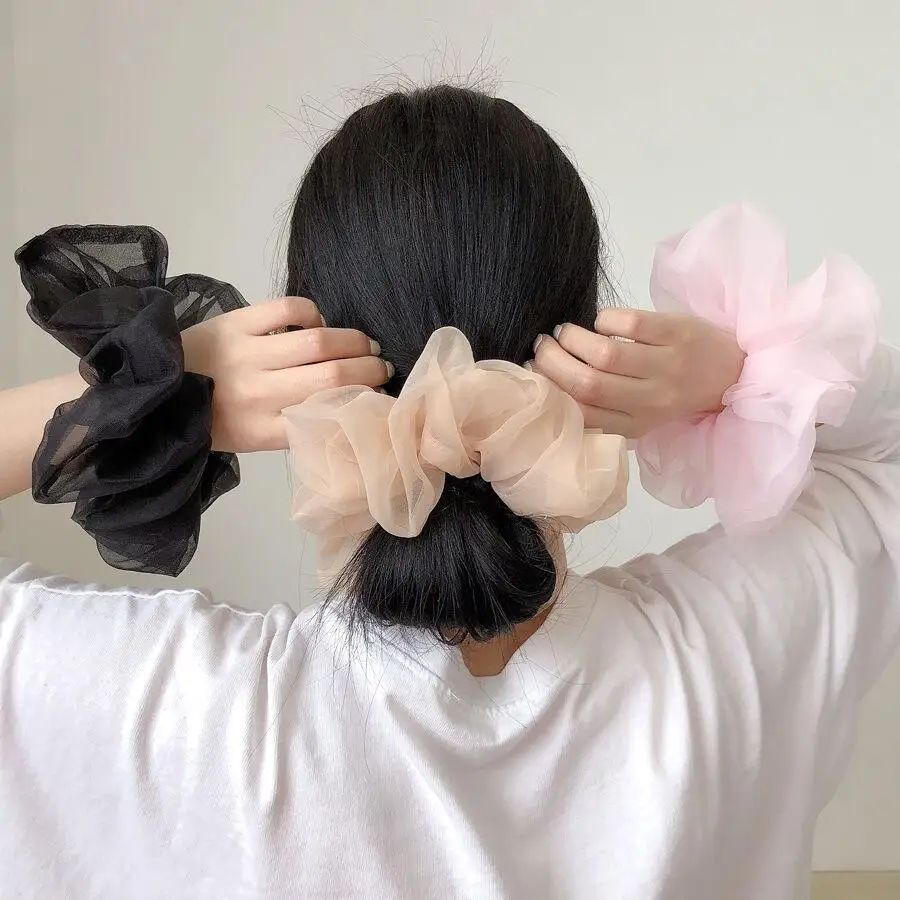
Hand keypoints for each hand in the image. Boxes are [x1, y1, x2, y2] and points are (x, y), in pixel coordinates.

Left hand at [181, 297, 390, 452]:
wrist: (153, 390)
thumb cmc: (208, 419)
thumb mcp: (250, 439)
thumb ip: (291, 427)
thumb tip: (343, 406)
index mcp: (263, 431)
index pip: (325, 417)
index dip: (360, 406)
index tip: (378, 400)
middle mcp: (259, 394)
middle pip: (332, 377)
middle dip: (369, 370)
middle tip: (383, 367)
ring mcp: (247, 355)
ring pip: (318, 342)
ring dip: (354, 341)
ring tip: (366, 345)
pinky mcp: (236, 322)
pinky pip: (289, 310)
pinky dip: (313, 314)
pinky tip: (317, 324)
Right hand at [531, 308, 744, 438]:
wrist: (733, 373)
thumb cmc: (675, 392)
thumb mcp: (640, 413)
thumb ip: (605, 408)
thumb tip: (551, 383)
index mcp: (636, 425)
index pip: (582, 412)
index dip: (551, 389)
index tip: (535, 371)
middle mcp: (651, 400)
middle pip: (588, 383)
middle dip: (554, 361)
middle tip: (542, 345)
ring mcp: (667, 366)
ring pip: (605, 353)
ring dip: (573, 338)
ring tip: (564, 331)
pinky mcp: (679, 334)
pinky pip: (630, 323)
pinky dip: (605, 319)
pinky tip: (601, 322)